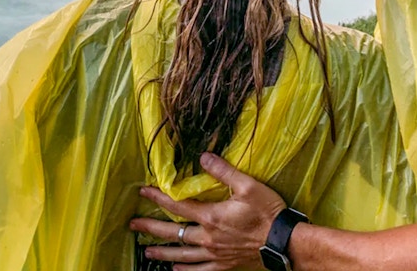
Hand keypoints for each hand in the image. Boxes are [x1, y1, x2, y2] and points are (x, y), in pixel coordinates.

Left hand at [129, 152, 286, 270]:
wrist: (282, 241)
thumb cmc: (267, 212)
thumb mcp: (248, 185)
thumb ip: (224, 171)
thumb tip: (203, 157)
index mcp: (211, 216)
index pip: (178, 205)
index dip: (159, 196)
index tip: (143, 191)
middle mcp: (208, 237)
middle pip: (173, 233)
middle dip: (151, 227)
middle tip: (133, 225)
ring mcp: (214, 253)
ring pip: (182, 255)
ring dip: (163, 252)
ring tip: (147, 251)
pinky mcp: (223, 264)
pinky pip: (199, 270)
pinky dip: (185, 270)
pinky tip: (175, 269)